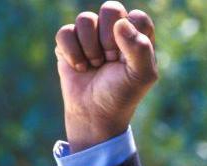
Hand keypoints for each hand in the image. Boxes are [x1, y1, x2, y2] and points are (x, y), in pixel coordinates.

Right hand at [54, 2, 156, 151]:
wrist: (95, 113)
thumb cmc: (122, 93)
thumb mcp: (141, 76)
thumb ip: (140, 48)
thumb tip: (121, 23)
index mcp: (138, 35)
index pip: (137, 17)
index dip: (130, 37)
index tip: (127, 59)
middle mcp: (115, 30)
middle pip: (110, 9)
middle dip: (108, 39)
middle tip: (110, 60)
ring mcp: (91, 34)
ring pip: (85, 19)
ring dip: (90, 48)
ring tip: (95, 65)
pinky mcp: (69, 41)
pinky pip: (65, 32)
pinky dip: (72, 53)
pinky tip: (80, 67)